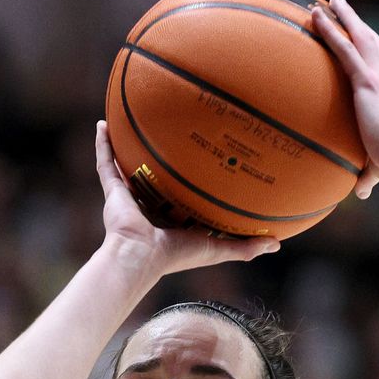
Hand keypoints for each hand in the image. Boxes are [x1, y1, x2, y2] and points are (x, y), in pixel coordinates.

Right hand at [95, 120, 280, 275]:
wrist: (141, 256)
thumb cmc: (176, 255)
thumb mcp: (218, 248)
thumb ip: (246, 247)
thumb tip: (277, 244)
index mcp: (169, 216)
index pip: (179, 194)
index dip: (188, 179)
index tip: (200, 160)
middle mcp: (147, 203)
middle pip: (152, 175)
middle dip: (156, 158)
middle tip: (167, 134)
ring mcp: (127, 196)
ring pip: (125, 165)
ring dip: (124, 146)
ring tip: (126, 122)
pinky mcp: (112, 191)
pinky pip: (105, 162)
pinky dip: (102, 144)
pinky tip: (101, 124)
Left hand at [310, 0, 378, 198]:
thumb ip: (368, 177)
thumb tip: (360, 194)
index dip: (376, 54)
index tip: (365, 41)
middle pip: (376, 43)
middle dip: (360, 23)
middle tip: (345, 7)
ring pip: (362, 38)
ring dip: (347, 16)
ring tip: (332, 0)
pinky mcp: (368, 83)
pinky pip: (346, 50)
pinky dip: (332, 31)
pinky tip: (317, 17)